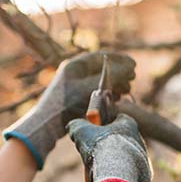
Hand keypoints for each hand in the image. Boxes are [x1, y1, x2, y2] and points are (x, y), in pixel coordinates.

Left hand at [3, 52, 135, 168]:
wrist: (46, 124)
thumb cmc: (67, 104)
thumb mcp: (92, 88)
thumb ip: (112, 76)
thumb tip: (129, 68)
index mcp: (75, 65)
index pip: (101, 57)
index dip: (119, 60)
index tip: (134, 64)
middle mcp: (75, 73)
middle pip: (101, 68)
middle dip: (119, 73)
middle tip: (133, 78)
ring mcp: (75, 85)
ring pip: (100, 80)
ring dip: (115, 83)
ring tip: (127, 90)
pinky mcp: (76, 98)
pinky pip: (96, 91)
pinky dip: (108, 93)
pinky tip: (116, 98)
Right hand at [68, 114, 152, 181]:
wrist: (117, 175)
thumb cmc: (101, 149)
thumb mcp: (81, 132)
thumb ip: (76, 125)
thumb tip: (72, 126)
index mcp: (128, 124)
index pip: (116, 118)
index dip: (102, 124)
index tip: (92, 132)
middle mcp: (139, 138)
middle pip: (118, 139)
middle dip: (105, 146)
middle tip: (92, 155)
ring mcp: (143, 157)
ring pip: (123, 157)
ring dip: (111, 162)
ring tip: (98, 170)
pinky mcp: (144, 173)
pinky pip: (128, 172)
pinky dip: (118, 175)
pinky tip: (107, 178)